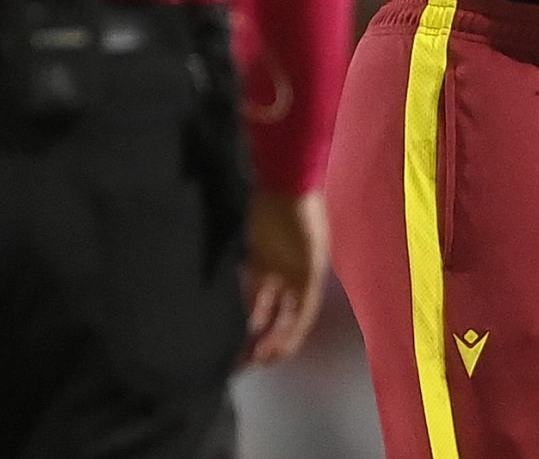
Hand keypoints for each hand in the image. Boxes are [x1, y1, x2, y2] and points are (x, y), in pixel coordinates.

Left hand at [241, 188, 328, 367]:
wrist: (286, 178)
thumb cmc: (302, 219)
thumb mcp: (309, 265)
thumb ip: (300, 303)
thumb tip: (285, 340)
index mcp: (309, 281)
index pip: (297, 323)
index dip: (283, 343)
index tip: (264, 359)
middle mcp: (292, 278)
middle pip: (279, 318)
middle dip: (265, 340)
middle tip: (243, 361)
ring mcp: (272, 267)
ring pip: (261, 306)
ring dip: (251, 327)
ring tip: (234, 347)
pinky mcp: (254, 254)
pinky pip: (248, 286)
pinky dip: (241, 304)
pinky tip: (229, 318)